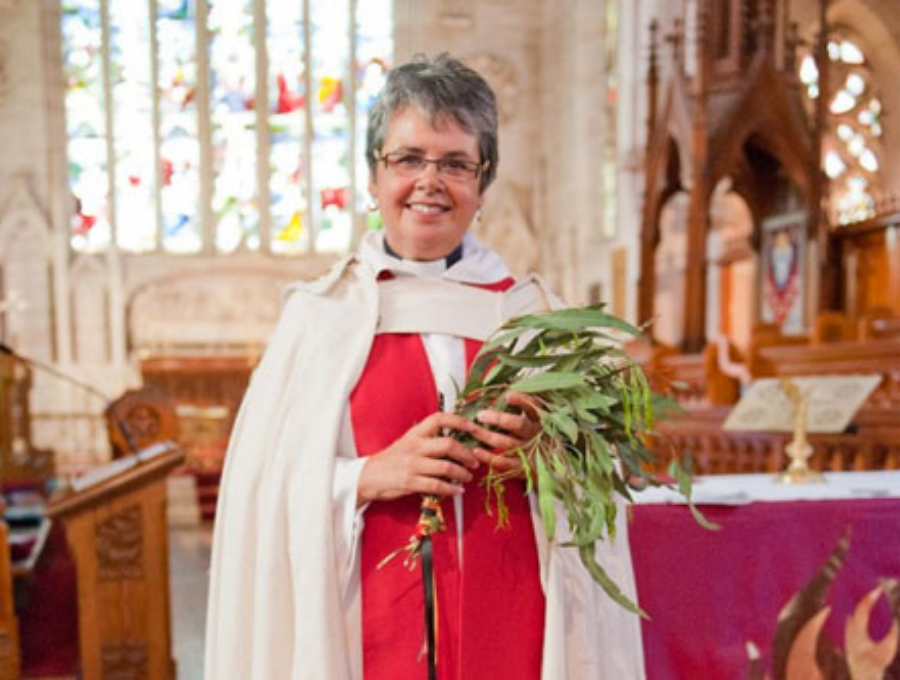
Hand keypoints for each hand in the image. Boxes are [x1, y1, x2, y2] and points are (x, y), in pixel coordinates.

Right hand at [358, 412, 483, 505]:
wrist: (368, 476)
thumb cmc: (393, 459)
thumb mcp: (408, 442)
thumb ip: (429, 439)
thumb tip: (457, 440)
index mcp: (416, 433)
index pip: (440, 419)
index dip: (461, 421)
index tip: (475, 429)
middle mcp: (415, 446)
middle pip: (449, 444)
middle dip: (467, 454)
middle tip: (475, 461)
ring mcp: (412, 464)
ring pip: (446, 467)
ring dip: (462, 473)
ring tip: (468, 477)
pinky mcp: (410, 482)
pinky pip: (437, 486)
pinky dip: (452, 489)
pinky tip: (457, 491)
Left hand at [471, 391, 540, 477]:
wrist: (547, 460)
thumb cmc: (530, 430)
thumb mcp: (530, 414)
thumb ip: (520, 402)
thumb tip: (502, 388)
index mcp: (539, 418)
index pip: (533, 406)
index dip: (522, 401)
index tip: (508, 396)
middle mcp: (536, 434)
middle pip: (518, 424)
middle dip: (497, 419)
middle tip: (480, 415)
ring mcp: (530, 451)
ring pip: (508, 444)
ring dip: (488, 437)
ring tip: (473, 430)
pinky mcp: (523, 467)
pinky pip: (505, 463)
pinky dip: (489, 458)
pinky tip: (476, 451)